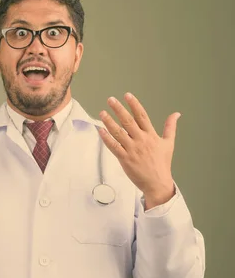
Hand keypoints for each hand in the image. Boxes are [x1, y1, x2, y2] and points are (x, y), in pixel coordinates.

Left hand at [98, 93, 179, 208]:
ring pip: (119, 133)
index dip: (134, 105)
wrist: (157, 182)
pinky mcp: (125, 159)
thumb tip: (176, 114)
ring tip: (102, 113)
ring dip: (109, 122)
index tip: (127, 95)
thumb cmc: (162, 163)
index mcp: (151, 135)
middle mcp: (141, 140)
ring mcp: (132, 149)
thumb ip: (170, 127)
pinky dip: (107, 138)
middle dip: (119, 109)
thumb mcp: (169, 143)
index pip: (142, 116)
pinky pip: (114, 147)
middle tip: (110, 99)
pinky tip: (100, 130)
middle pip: (128, 121)